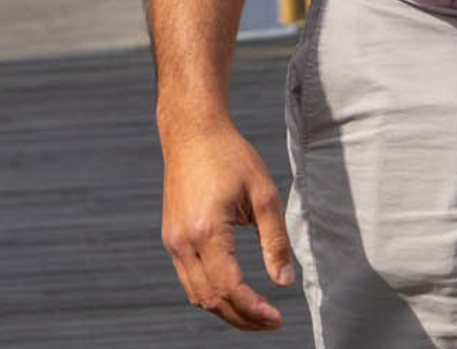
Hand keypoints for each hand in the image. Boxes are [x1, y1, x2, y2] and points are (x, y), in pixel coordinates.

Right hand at [158, 117, 294, 330]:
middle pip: (210, 299)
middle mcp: (183, 243)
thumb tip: (284, 282)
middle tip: (271, 322)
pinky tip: (234, 292)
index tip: (277, 318)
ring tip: (256, 313)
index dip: (253, 309)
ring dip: (225, 309)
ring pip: (196, 294)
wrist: (192, 135)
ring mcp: (172, 243)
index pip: (229, 287)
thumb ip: (275, 241)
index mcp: (206, 232)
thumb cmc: (232, 158)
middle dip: (241, 317)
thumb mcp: (264, 195)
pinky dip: (211, 293)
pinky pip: (189, 278)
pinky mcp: (171, 239)